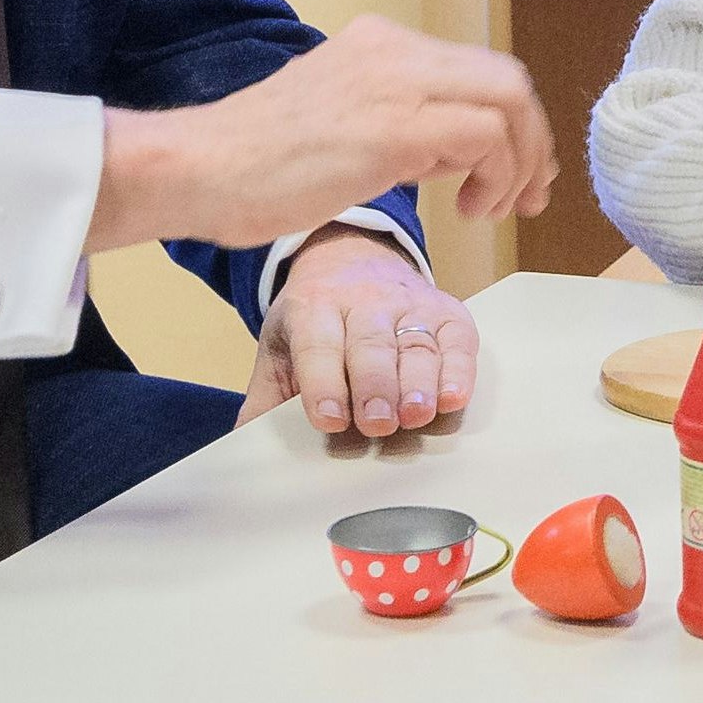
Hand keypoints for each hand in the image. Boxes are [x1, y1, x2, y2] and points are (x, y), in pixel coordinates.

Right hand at [99, 16, 551, 252]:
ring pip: (507, 103)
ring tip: (492, 209)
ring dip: (519, 164)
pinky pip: (484, 139)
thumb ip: (393, 122)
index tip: (515, 174)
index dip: (512, 123)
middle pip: (506, 80)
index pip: (476, 69)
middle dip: (532, 143)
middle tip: (526, 198)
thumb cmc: (252, 165)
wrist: (196, 169)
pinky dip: (496, 177)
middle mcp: (392, 51)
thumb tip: (448, 153)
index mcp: (378, 44)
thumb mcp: (336, 122)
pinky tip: (468, 209)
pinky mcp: (393, 129)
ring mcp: (394, 84)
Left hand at [242, 230, 477, 436]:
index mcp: (312, 307)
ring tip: (417, 414)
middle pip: (370, 345)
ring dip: (419, 382)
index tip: (328, 420)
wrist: (351, 257)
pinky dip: (459, 368)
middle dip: (374, 386)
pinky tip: (453, 397)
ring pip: (416, 343)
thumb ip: (265, 397)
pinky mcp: (446, 311)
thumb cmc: (315, 318)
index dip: (323, 383)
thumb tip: (243, 445)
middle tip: (378, 424)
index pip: (318, 346)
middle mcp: (363, 300)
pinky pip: (457, 340)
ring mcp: (408, 303)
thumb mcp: (280, 347)